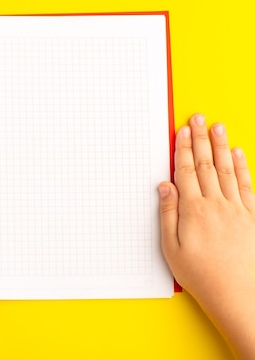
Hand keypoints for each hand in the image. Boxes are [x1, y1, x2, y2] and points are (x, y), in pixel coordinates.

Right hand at [159, 114, 254, 359]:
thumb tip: (165, 187)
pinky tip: (238, 154)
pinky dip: (242, 167)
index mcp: (194, 211)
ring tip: (219, 126)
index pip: (186, 171)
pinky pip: (245, 185)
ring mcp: (236, 209)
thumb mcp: (172, 248)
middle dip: (201, 139)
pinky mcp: (250, 217)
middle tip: (199, 118)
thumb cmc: (201, 274)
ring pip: (227, 170)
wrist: (239, 295)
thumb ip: (168, 214)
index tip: (183, 130)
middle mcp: (216, 205)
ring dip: (221, 146)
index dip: (183, 148)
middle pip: (206, 165)